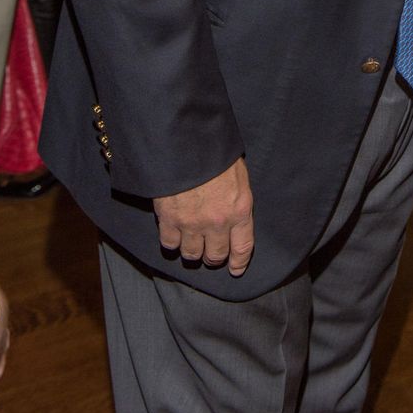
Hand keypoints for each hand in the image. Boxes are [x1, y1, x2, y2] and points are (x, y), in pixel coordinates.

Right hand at [153, 157, 253, 275]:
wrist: (187, 142)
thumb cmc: (215, 152)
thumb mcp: (238, 174)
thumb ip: (236, 197)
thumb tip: (234, 208)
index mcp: (239, 209)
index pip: (243, 247)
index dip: (239, 262)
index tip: (235, 269)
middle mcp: (217, 222)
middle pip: (215, 256)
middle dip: (213, 258)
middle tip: (210, 254)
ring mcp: (192, 223)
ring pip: (192, 254)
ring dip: (192, 252)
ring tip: (191, 246)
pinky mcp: (169, 219)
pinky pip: (170, 243)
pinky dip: (171, 243)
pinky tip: (174, 236)